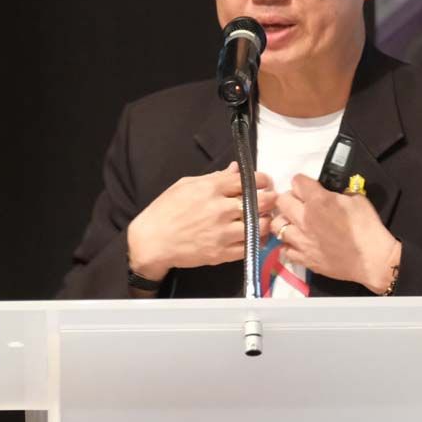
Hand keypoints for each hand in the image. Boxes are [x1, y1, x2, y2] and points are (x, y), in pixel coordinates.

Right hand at [128, 162, 275, 281]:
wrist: (151, 242)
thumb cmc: (165, 210)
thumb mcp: (186, 185)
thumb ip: (215, 177)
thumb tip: (236, 169)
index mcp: (211, 189)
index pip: (249, 180)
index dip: (263, 180)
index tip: (264, 183)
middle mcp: (220, 209)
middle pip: (261, 202)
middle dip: (270, 199)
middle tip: (270, 200)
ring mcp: (222, 233)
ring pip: (260, 225)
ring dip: (265, 221)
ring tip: (262, 218)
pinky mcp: (222, 253)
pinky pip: (250, 246)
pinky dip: (256, 240)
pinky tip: (253, 234)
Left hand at [271, 174, 400, 293]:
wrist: (372, 259)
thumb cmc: (368, 227)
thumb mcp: (357, 199)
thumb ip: (338, 194)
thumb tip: (331, 195)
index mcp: (318, 200)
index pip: (297, 181)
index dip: (302, 182)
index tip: (307, 187)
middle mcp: (304, 219)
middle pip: (281, 201)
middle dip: (289, 198)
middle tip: (299, 203)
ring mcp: (301, 241)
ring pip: (277, 226)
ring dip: (285, 221)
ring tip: (295, 224)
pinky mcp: (304, 259)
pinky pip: (284, 250)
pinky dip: (289, 245)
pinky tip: (298, 243)